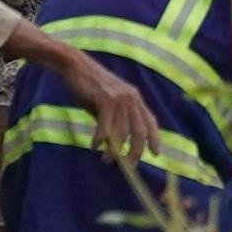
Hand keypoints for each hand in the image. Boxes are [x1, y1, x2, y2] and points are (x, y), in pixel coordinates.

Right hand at [15, 32, 158, 159]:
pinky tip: (95, 146)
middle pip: (139, 131)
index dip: (155, 138)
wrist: (75, 66)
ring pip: (122, 132)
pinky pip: (106, 126)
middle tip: (128, 166)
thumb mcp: (107, 102)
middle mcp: (131, 98)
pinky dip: (101, 140)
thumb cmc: (90, 86)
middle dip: (135, 151)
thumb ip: (115, 119)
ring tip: (107, 160)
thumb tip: (115, 143)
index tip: (155, 154)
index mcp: (135, 98)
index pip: (150, 120)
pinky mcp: (105, 100)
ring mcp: (119, 99)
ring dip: (114, 150)